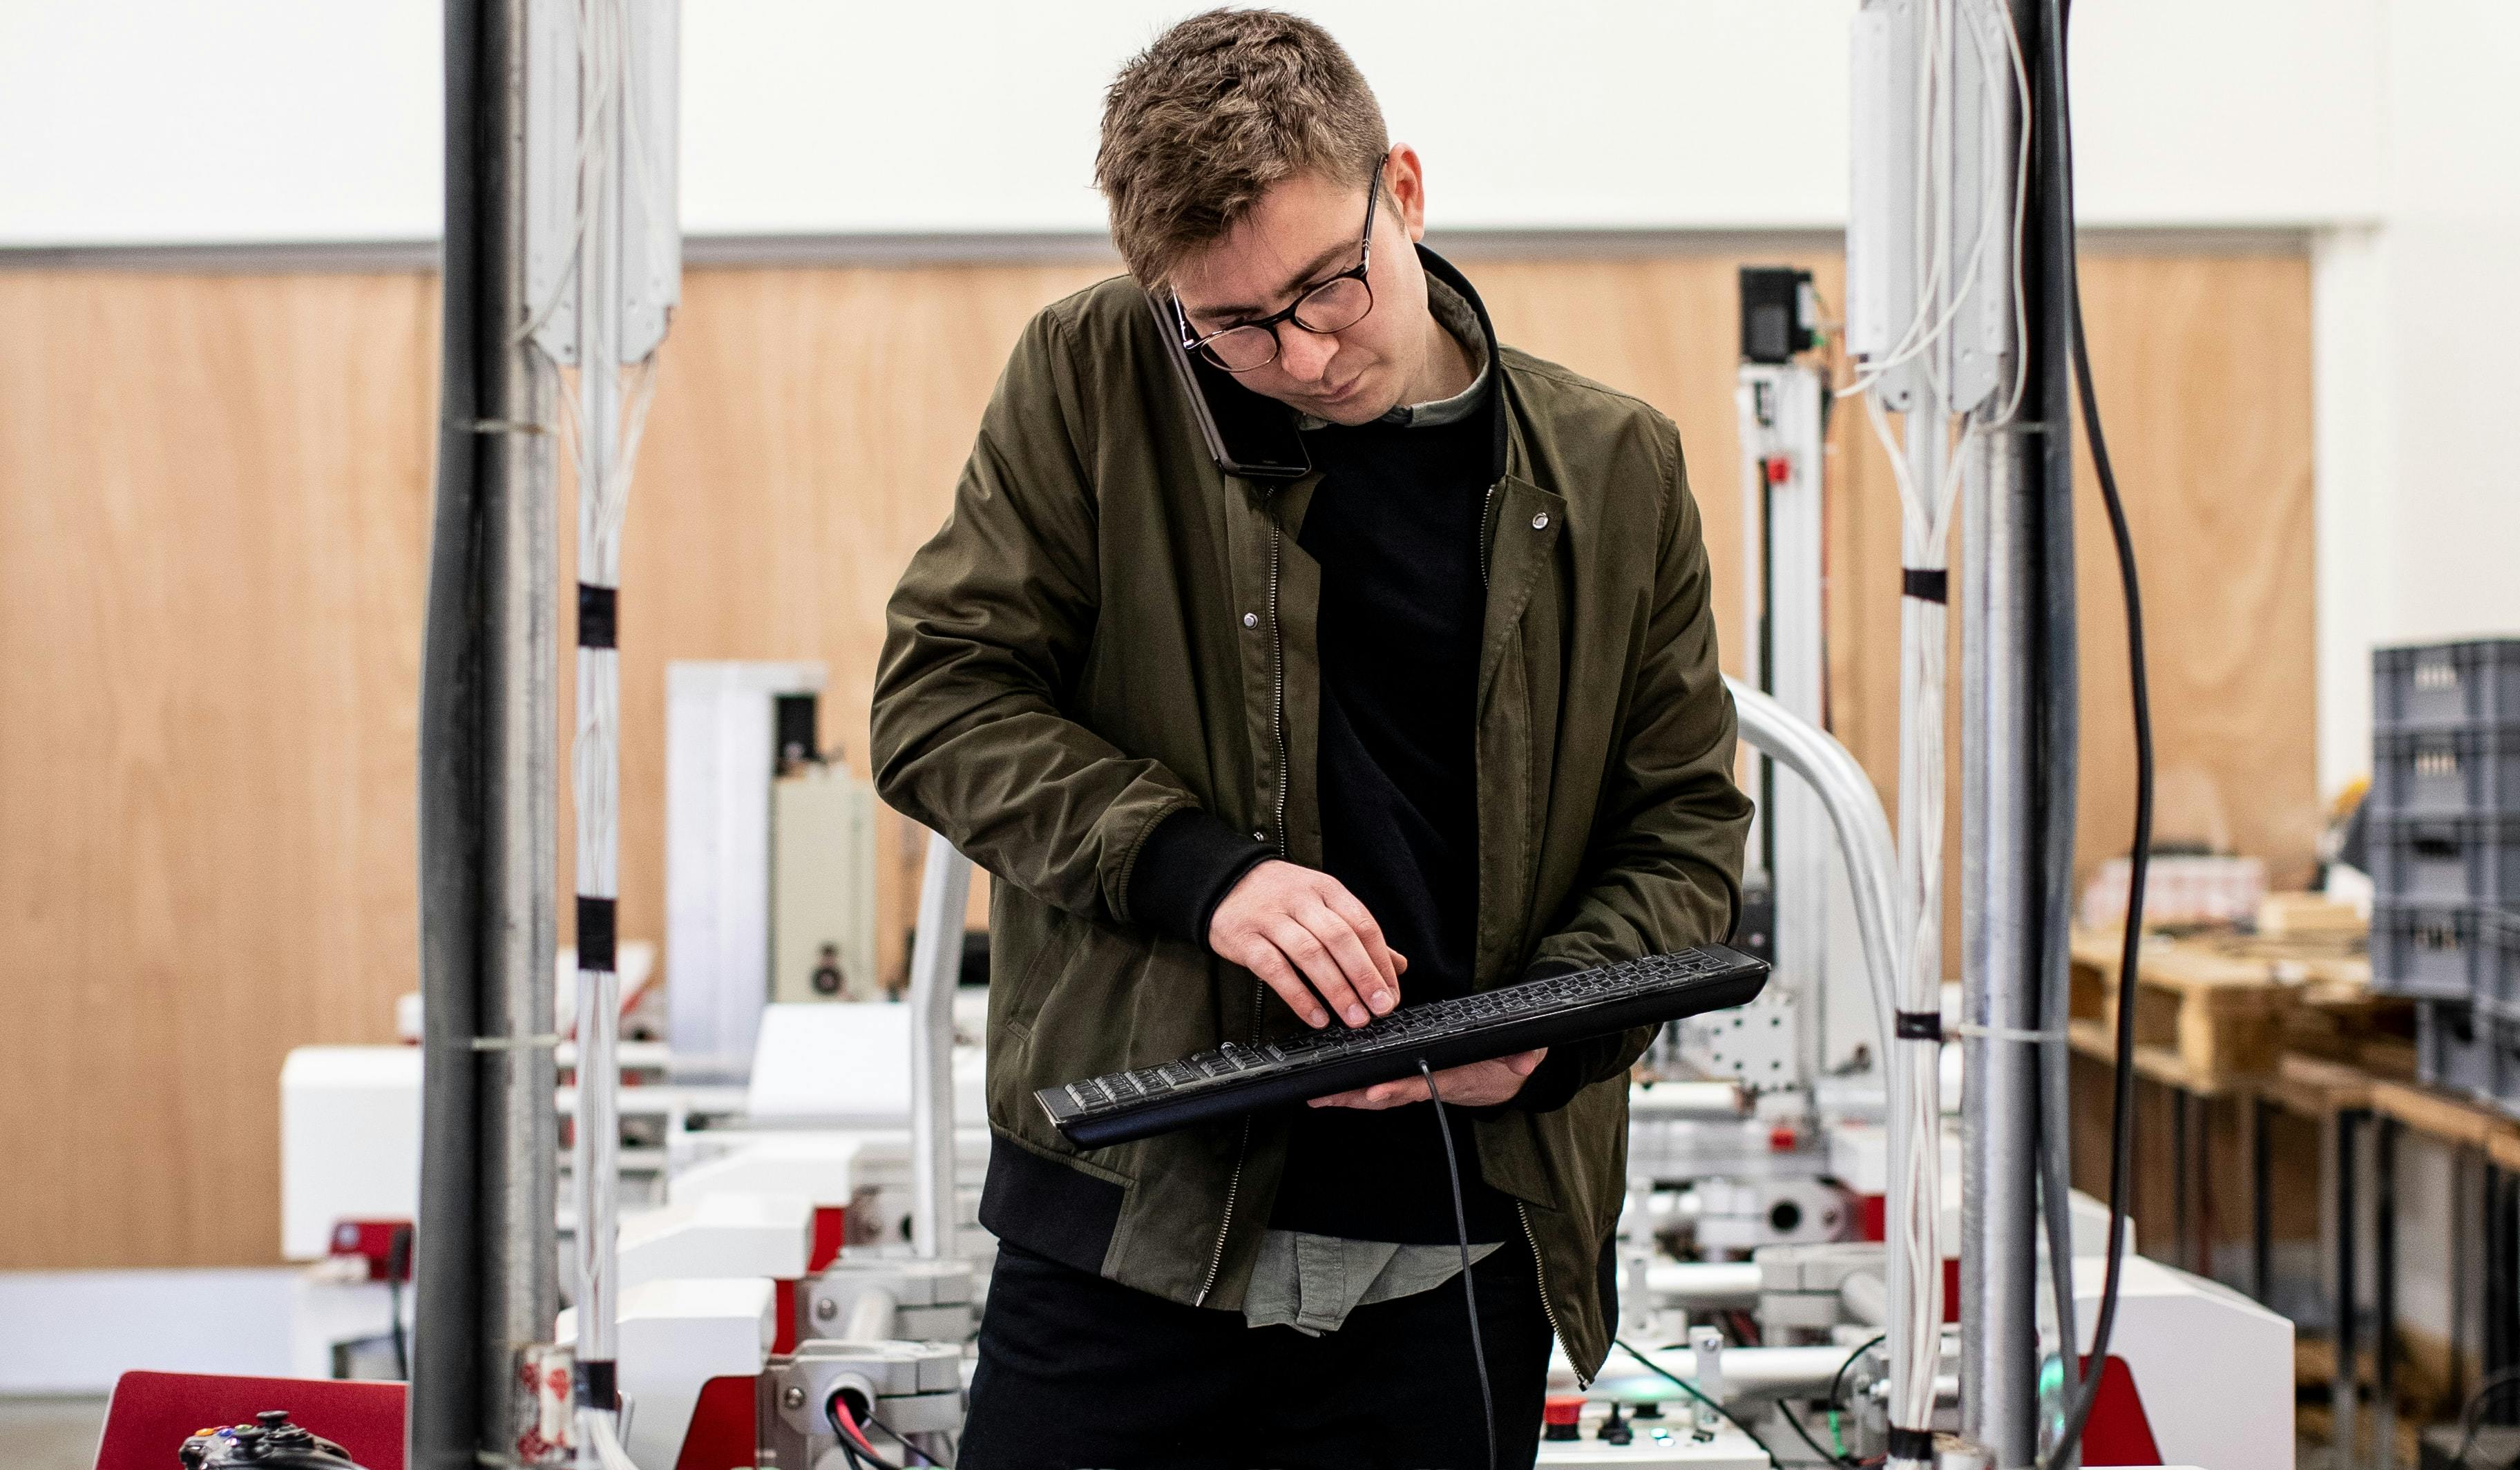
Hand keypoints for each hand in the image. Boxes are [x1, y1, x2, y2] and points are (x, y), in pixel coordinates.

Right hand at [1208, 859, 1405, 1028]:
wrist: (1222, 880)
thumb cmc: (1280, 896)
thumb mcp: (1322, 902)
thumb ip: (1359, 933)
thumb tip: (1397, 966)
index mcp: (1326, 889)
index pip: (1363, 925)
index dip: (1381, 963)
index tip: (1392, 994)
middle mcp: (1301, 900)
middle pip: (1340, 938)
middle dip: (1365, 977)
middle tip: (1381, 1009)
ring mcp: (1271, 918)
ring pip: (1310, 954)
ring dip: (1337, 990)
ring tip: (1354, 1018)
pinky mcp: (1245, 938)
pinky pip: (1274, 969)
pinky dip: (1298, 995)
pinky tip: (1316, 1016)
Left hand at [1309, 1049, 1545, 1109]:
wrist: (1507, 1075)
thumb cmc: (1508, 1064)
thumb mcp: (1524, 1058)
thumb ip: (1526, 1055)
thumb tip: (1527, 1060)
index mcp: (1452, 1078)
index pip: (1421, 1083)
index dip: (1397, 1087)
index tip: (1374, 1089)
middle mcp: (1429, 1083)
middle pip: (1388, 1092)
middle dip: (1355, 1096)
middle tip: (1323, 1096)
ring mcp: (1418, 1083)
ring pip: (1378, 1092)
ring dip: (1348, 1095)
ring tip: (1317, 1094)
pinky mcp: (1411, 1078)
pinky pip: (1380, 1085)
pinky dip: (1356, 1088)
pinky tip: (1332, 1088)